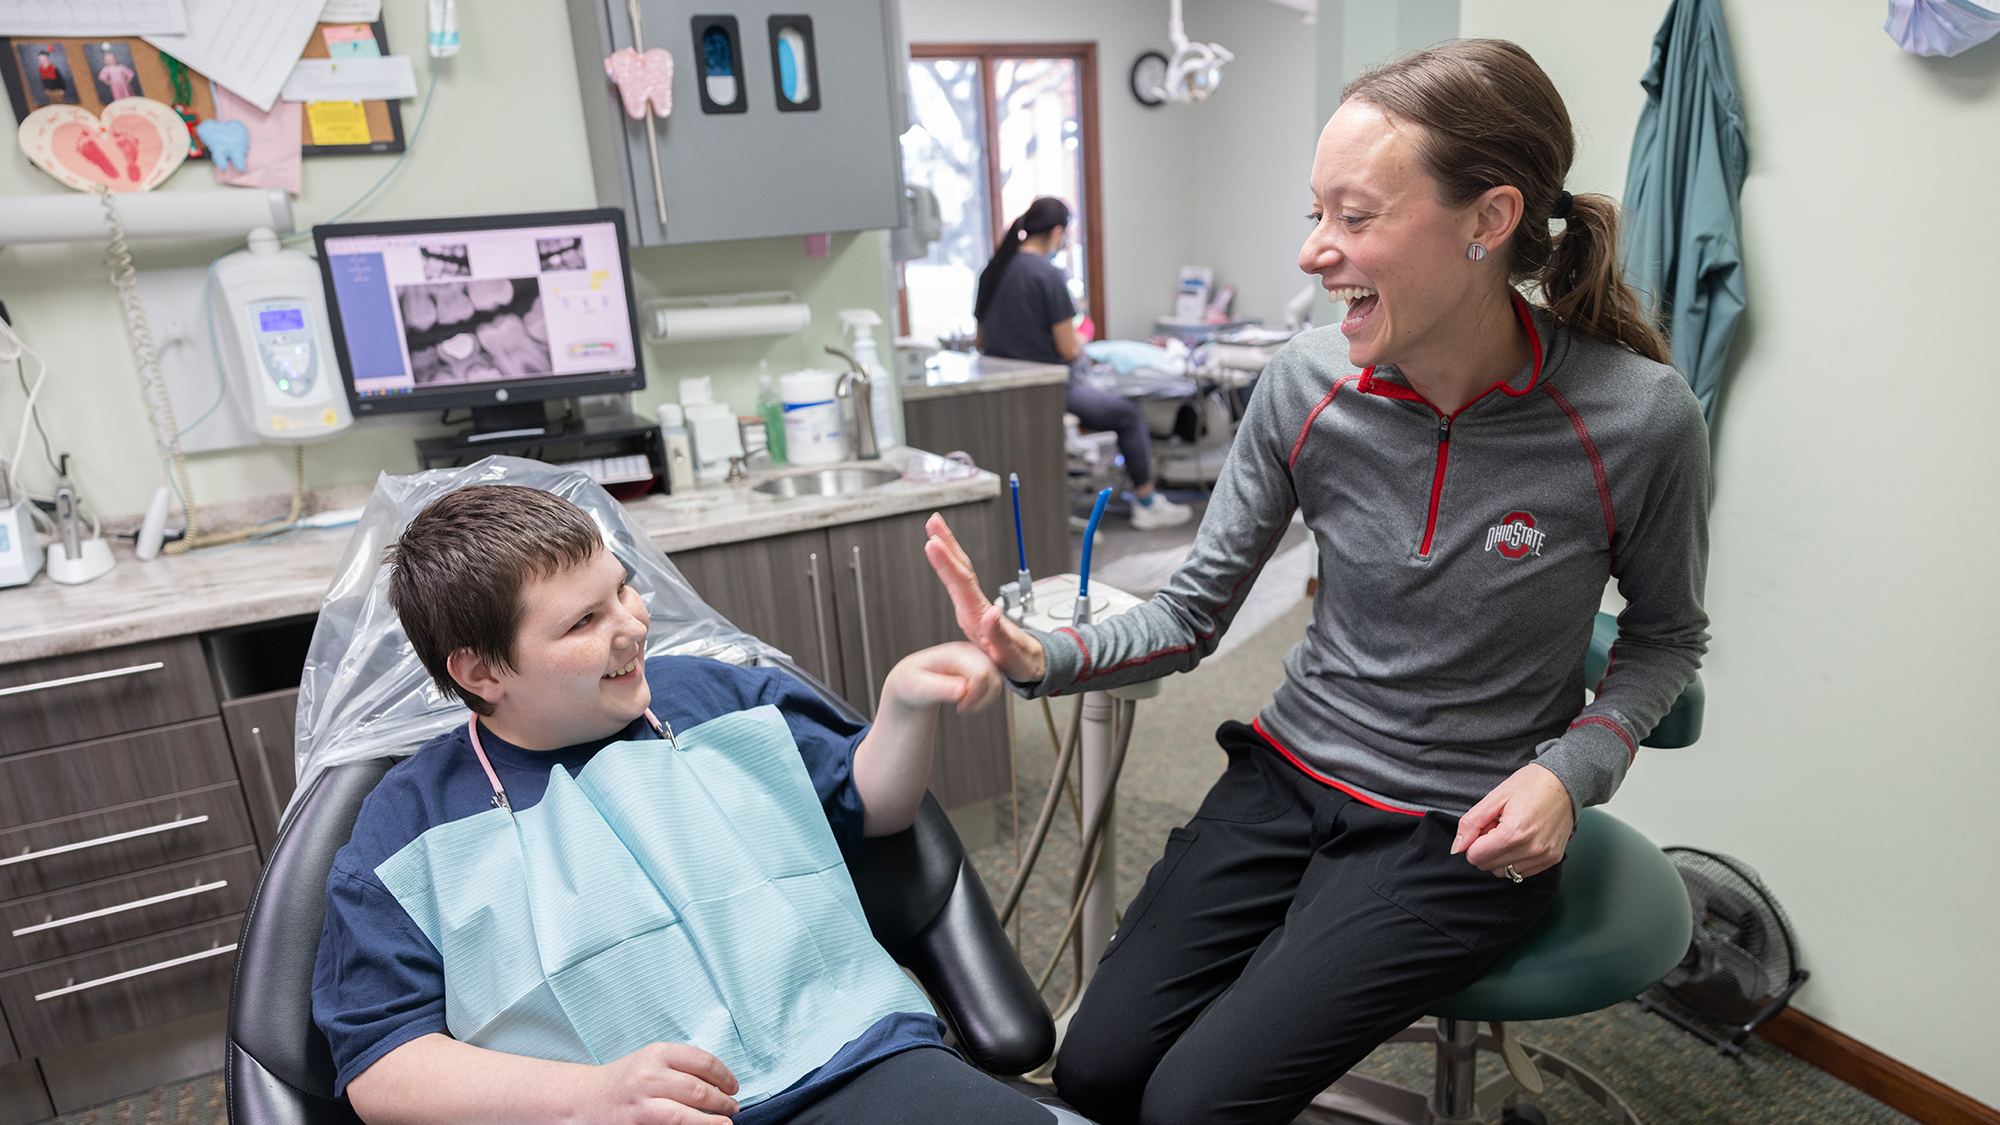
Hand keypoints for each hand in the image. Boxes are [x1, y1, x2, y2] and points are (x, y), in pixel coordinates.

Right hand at [583, 1042, 739, 1124]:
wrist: (584, 1098)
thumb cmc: (624, 1080)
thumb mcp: (651, 1061)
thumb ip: (680, 1066)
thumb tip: (720, 1082)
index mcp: (657, 1053)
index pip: (703, 1062)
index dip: (725, 1076)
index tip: (733, 1086)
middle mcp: (649, 1076)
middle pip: (699, 1090)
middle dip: (722, 1102)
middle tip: (733, 1108)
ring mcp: (642, 1103)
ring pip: (686, 1116)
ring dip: (712, 1122)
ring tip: (725, 1124)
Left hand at [882, 642, 1003, 714]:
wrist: (912, 678)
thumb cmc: (911, 682)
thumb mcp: (918, 687)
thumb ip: (939, 688)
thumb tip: (963, 690)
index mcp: (953, 653)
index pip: (980, 674)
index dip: (974, 696)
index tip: (959, 708)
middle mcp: (969, 651)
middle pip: (992, 677)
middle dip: (980, 699)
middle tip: (961, 708)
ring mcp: (977, 657)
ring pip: (997, 682)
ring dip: (984, 700)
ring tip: (963, 705)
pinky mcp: (981, 665)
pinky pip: (995, 684)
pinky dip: (985, 697)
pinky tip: (968, 700)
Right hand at [923, 513, 1046, 683]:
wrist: (1030, 663)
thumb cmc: (1021, 660)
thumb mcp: (1011, 655)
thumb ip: (1000, 635)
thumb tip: (991, 614)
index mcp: (980, 615)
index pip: (962, 583)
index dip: (947, 563)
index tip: (933, 544)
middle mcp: (976, 606)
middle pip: (961, 569)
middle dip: (947, 544)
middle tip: (933, 521)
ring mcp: (974, 607)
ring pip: (960, 572)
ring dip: (948, 549)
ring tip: (934, 531)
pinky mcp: (972, 611)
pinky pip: (959, 582)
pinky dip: (950, 566)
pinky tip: (942, 554)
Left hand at [1451, 763, 1573, 878]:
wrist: (1565, 782)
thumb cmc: (1531, 785)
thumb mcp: (1495, 797)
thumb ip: (1471, 823)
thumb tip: (1457, 848)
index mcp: (1514, 833)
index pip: (1476, 856)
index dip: (1474, 840)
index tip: (1485, 825)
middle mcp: (1531, 849)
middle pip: (1488, 866)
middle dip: (1486, 848)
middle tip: (1498, 826)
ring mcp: (1544, 856)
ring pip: (1505, 872)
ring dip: (1501, 856)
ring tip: (1511, 832)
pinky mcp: (1552, 859)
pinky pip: (1523, 872)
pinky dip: (1516, 859)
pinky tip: (1522, 839)